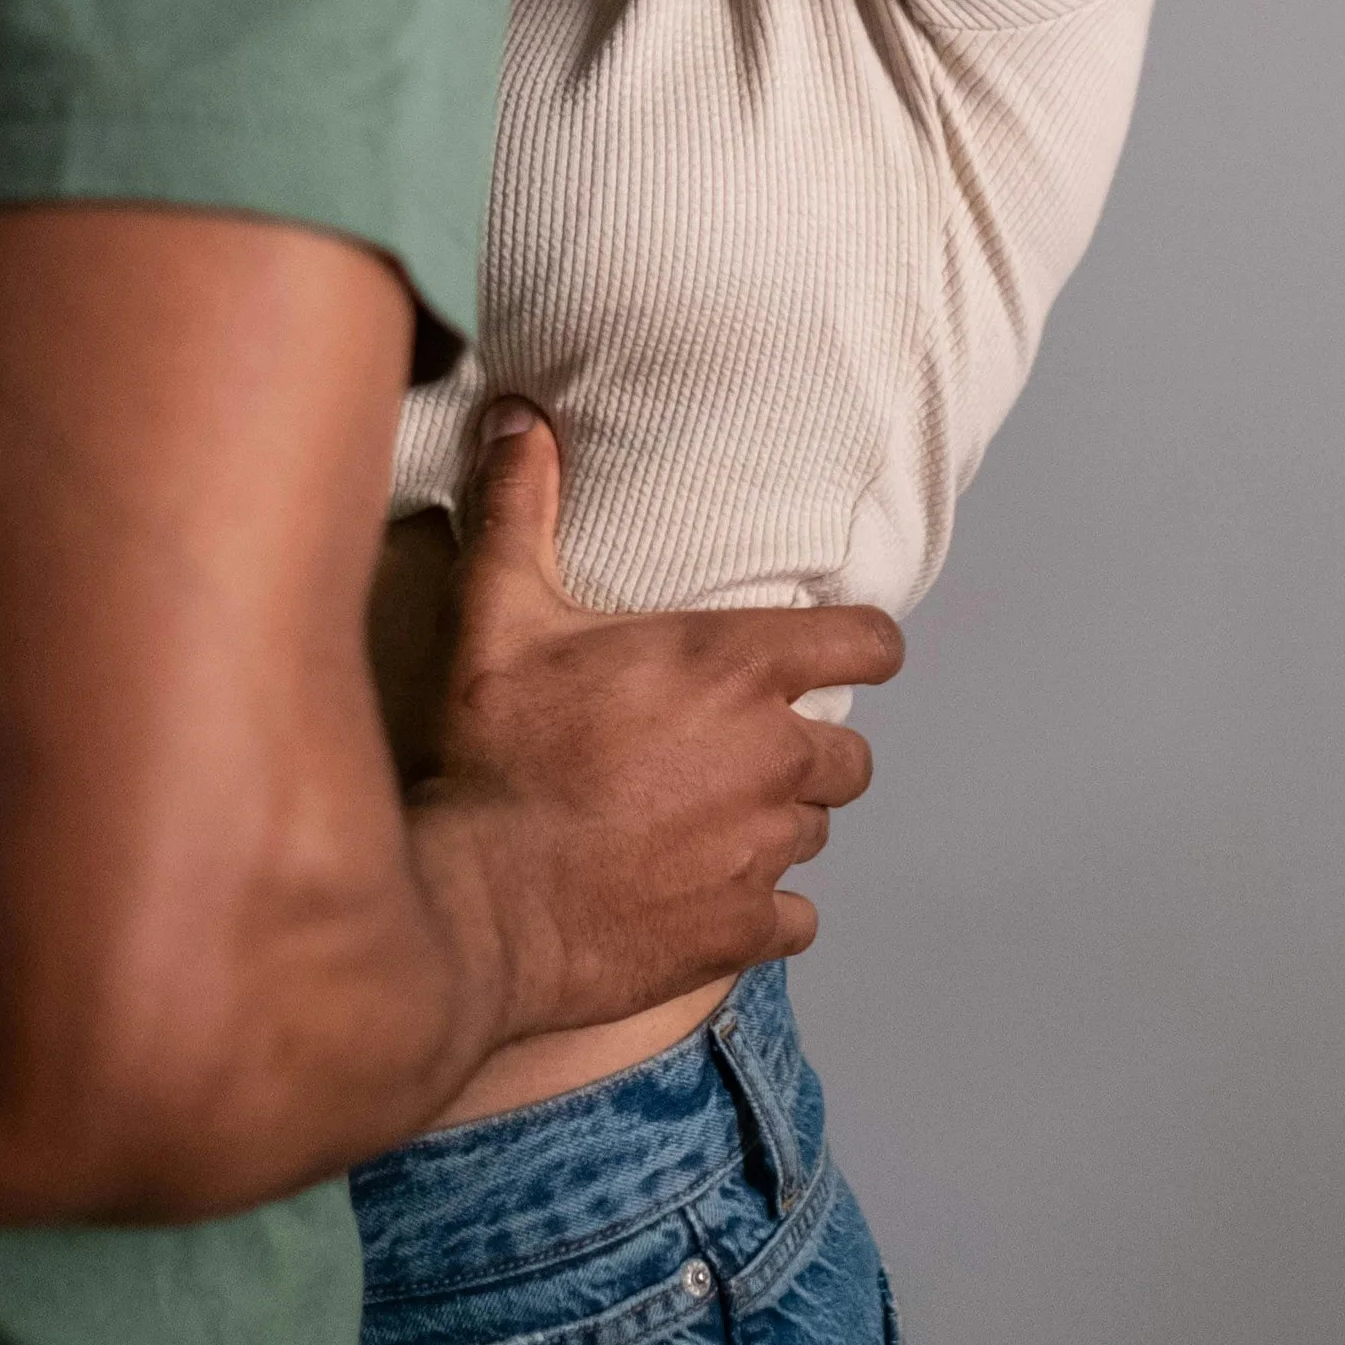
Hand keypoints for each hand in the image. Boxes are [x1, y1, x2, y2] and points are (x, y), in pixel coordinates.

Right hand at [411, 405, 901, 1046]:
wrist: (477, 904)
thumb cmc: (497, 753)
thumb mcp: (498, 613)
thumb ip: (521, 505)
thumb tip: (519, 414)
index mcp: (734, 669)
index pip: (867, 643)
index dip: (860, 647)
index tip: (834, 653)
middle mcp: (770, 757)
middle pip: (850, 752)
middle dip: (805, 748)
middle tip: (738, 748)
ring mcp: (763, 851)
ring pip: (814, 830)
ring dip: (776, 822)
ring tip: (709, 818)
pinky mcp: (741, 931)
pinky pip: (795, 918)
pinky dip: (760, 908)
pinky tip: (706, 895)